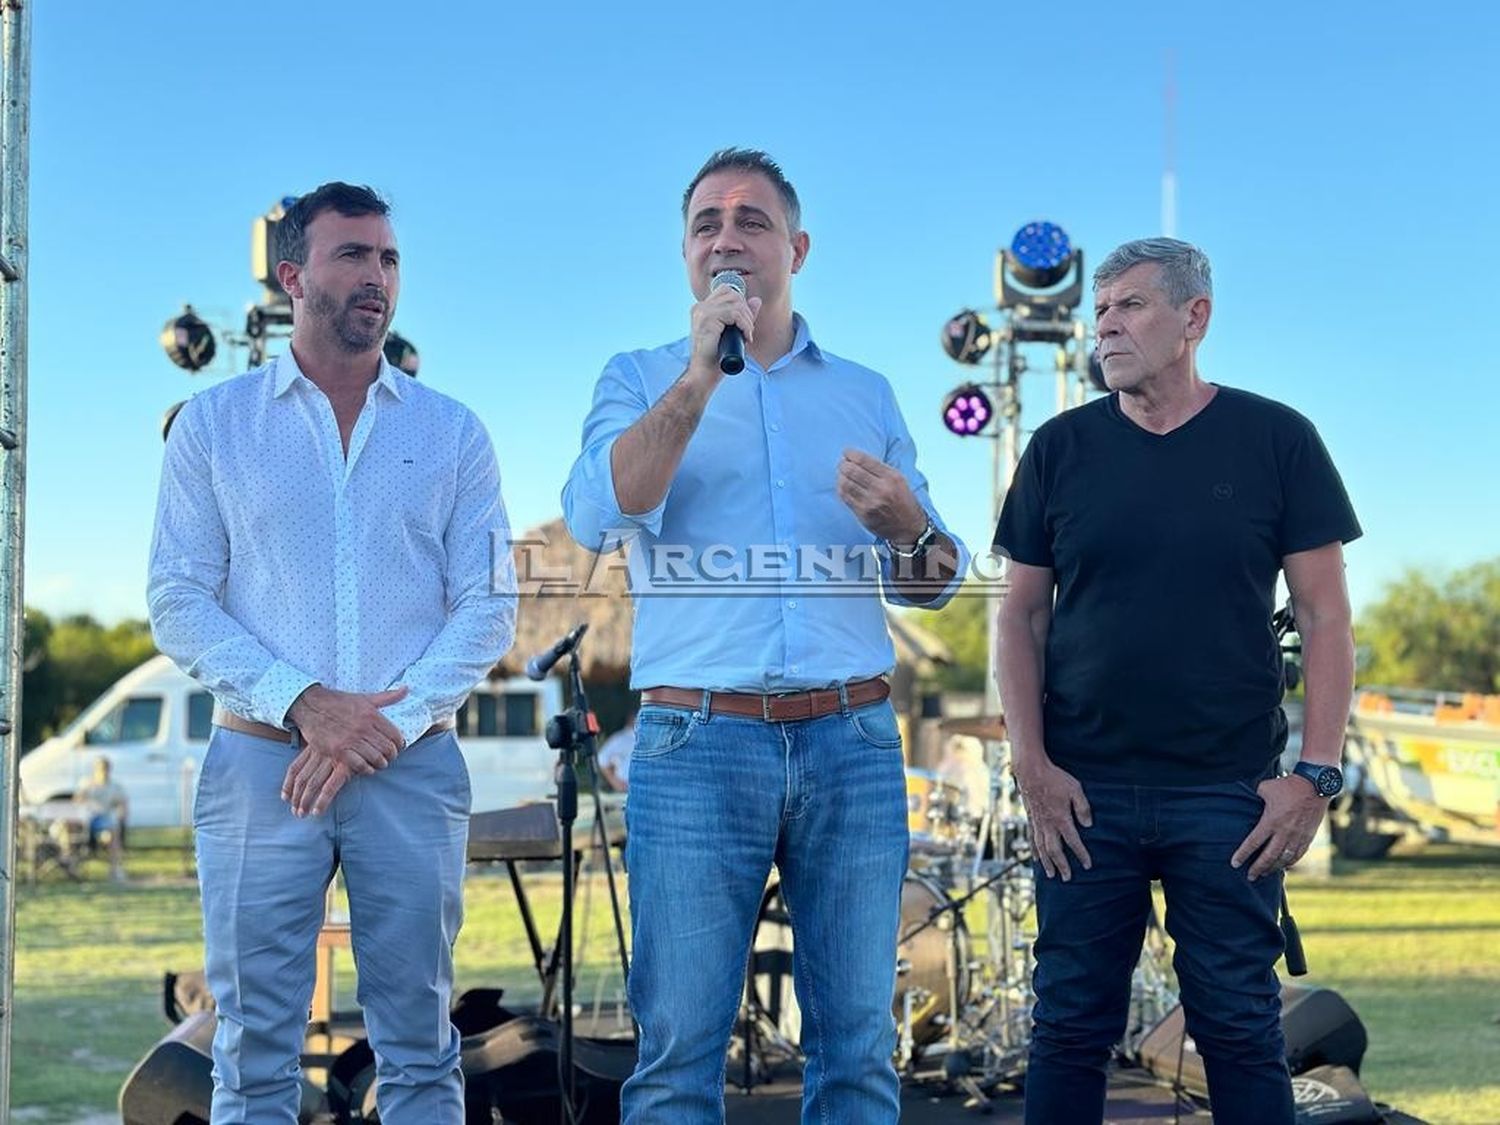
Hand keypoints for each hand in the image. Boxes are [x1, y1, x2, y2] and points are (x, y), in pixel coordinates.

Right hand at [282, 685, 408, 815]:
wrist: (311, 706)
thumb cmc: (340, 702)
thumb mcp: (365, 698)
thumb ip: (387, 697)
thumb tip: (407, 689)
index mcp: (372, 715)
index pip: (395, 735)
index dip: (400, 744)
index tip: (398, 747)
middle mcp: (363, 727)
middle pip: (388, 749)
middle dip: (392, 756)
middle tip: (389, 758)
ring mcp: (350, 740)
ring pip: (376, 759)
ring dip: (380, 764)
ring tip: (379, 763)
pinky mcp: (338, 750)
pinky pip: (359, 765)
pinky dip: (366, 769)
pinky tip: (367, 768)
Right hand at [687, 284, 760, 375]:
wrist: (704, 374)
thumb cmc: (716, 357)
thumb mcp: (733, 332)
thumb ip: (743, 315)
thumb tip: (756, 300)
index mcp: (702, 308)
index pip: (726, 290)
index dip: (740, 303)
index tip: (744, 322)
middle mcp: (700, 307)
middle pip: (733, 294)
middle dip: (746, 312)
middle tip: (747, 330)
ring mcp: (702, 313)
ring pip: (736, 303)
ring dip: (747, 320)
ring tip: (746, 335)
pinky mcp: (707, 320)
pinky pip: (734, 314)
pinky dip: (745, 325)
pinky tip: (745, 337)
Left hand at [835, 449, 926, 542]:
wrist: (909, 527)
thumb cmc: (903, 500)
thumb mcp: (899, 480)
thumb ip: (880, 469)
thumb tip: (856, 458)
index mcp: (892, 477)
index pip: (865, 460)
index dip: (851, 454)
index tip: (846, 452)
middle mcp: (881, 489)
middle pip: (852, 471)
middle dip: (843, 464)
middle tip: (842, 463)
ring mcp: (871, 503)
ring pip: (846, 484)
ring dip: (840, 476)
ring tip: (841, 473)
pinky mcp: (863, 514)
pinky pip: (845, 497)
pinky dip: (841, 488)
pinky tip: (843, 485)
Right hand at [1014, 755, 1092, 879]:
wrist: (1031, 770)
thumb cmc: (1055, 778)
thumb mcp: (1075, 789)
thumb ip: (1083, 807)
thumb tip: (1088, 825)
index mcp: (1061, 818)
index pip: (1073, 841)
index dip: (1081, 854)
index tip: (1087, 865)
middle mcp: (1048, 824)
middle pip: (1055, 850)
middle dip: (1062, 865)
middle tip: (1066, 878)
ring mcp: (1037, 822)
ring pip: (1042, 847)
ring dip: (1047, 862)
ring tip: (1051, 874)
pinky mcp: (1030, 818)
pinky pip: (1032, 838)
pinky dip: (1034, 850)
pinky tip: (1036, 858)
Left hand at [1231, 775, 1327, 879]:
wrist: (1315, 785)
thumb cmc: (1287, 785)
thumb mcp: (1265, 788)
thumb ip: (1255, 798)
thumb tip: (1247, 800)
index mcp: (1271, 821)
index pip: (1253, 842)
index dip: (1243, 854)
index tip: (1234, 864)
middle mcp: (1284, 832)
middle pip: (1269, 856)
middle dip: (1258, 868)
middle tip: (1250, 877)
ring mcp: (1297, 836)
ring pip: (1284, 858)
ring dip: (1273, 868)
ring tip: (1264, 874)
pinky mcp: (1308, 837)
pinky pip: (1298, 854)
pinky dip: (1290, 862)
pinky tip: (1283, 866)